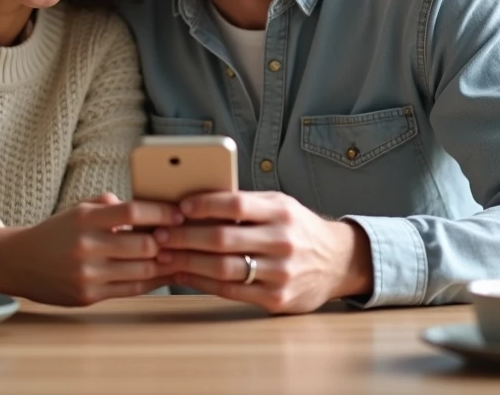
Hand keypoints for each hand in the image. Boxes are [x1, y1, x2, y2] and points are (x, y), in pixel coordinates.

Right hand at [0, 193, 182, 306]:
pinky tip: (163, 273)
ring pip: (141, 270)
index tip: (179, 213)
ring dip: (164, 263)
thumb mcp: (78, 209)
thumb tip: (146, 208)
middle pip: (142, 245)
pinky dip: (151, 281)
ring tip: (181, 255)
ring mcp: (87, 275)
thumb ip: (109, 204)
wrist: (20, 262)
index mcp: (85, 219)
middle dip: (167, 241)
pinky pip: (130, 290)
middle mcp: (86, 247)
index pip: (132, 212)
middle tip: (186, 236)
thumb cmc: (57, 232)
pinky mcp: (88, 297)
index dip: (161, 212)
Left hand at [154, 191, 371, 313]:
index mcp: (282, 212)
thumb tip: (196, 200)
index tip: (180, 205)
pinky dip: (202, 282)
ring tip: (165, 254)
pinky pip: (230, 291)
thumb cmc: (297, 228)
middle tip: (160, 233)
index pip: (237, 204)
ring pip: (223, 267)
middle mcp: (283, 242)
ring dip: (188, 261)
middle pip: (223, 238)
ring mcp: (280, 273)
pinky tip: (184, 273)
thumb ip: (246, 204)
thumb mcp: (280, 206)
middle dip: (186, 236)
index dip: (205, 204)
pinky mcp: (276, 299)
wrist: (338, 262)